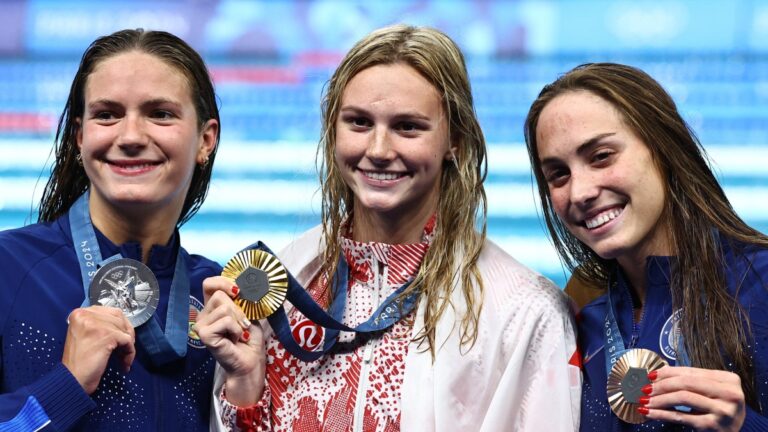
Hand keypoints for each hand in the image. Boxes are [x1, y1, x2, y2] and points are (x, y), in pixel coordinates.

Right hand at [62, 306, 135, 393]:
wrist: (71, 379)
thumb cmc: (78, 362)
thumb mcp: (84, 335)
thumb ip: (99, 325)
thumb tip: (123, 324)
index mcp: (79, 314)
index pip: (110, 312)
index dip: (119, 326)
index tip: (121, 339)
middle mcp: (86, 315)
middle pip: (119, 318)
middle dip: (126, 333)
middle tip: (125, 348)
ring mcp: (96, 324)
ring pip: (124, 329)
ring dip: (128, 345)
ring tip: (123, 358)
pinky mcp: (106, 335)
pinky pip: (128, 340)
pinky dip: (130, 353)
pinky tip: (124, 363)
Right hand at [195, 276, 265, 404]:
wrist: (250, 360)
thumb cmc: (249, 337)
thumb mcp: (248, 311)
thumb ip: (241, 298)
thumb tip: (243, 285)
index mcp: (212, 307)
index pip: (209, 284)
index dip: (223, 282)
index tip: (239, 291)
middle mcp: (203, 315)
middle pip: (219, 295)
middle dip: (238, 308)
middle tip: (244, 324)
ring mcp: (201, 325)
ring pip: (224, 307)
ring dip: (238, 321)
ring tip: (239, 333)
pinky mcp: (204, 335)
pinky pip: (225, 320)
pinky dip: (236, 329)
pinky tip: (234, 339)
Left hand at [639, 366, 744, 430]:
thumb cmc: (719, 409)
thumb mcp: (712, 391)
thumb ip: (692, 381)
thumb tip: (659, 373)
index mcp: (729, 379)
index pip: (692, 372)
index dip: (668, 372)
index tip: (651, 375)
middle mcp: (729, 394)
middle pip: (686, 383)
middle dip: (661, 385)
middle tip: (645, 388)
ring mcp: (722, 410)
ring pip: (682, 398)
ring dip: (659, 399)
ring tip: (645, 400)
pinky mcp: (712, 425)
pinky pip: (680, 416)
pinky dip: (661, 414)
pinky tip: (649, 412)